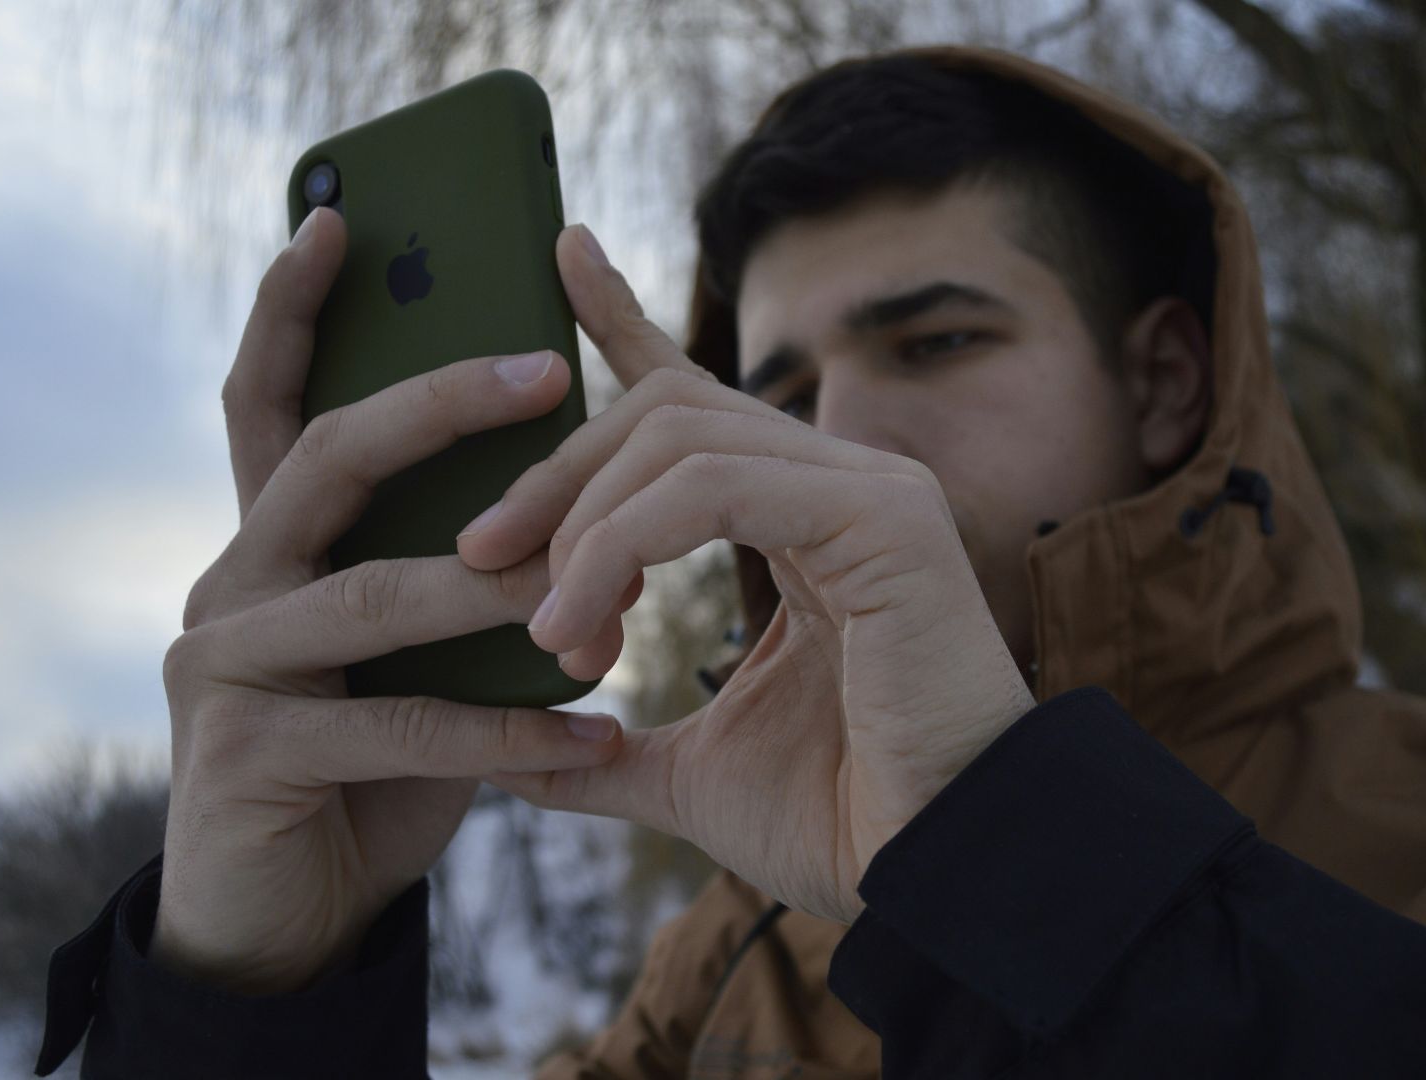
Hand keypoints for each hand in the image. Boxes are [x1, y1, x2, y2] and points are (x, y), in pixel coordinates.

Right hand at [154, 207, 631, 992]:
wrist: (290, 917)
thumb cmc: (372, 768)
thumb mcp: (419, 653)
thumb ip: (458, 568)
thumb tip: (571, 476)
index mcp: (270, 544)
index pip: (270, 400)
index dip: (295, 307)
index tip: (342, 216)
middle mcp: (230, 583)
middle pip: (325, 458)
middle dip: (437, 405)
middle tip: (544, 369)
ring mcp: (220, 667)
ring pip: (372, 596)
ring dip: (496, 589)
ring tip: (602, 589)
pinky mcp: (242, 756)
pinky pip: (402, 726)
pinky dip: (512, 732)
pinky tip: (599, 739)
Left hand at [460, 225, 1036, 923]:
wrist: (940, 878)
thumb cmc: (844, 821)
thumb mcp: (692, 775)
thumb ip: (609, 748)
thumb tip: (517, 759)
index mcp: (805, 520)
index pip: (699, 396)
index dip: (623, 323)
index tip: (558, 258)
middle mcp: (842, 484)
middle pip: (663, 408)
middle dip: (556, 476)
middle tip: (484, 563)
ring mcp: (872, 490)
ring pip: (681, 433)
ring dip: (584, 524)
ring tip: (545, 631)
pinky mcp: (883, 517)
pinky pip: (716, 483)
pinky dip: (625, 541)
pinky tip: (583, 617)